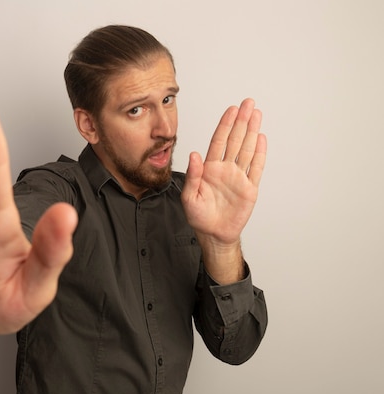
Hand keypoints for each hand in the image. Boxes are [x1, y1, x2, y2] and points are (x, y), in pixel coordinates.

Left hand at [181, 98, 265, 281]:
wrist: (213, 235)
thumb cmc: (199, 216)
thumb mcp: (189, 197)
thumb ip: (193, 175)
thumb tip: (194, 154)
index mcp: (209, 169)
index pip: (218, 141)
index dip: (225, 124)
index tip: (231, 109)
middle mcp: (225, 169)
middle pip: (235, 140)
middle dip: (241, 121)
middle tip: (248, 103)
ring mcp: (238, 177)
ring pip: (246, 149)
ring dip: (251, 131)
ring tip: (256, 114)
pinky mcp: (249, 188)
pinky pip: (255, 168)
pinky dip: (259, 153)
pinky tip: (261, 138)